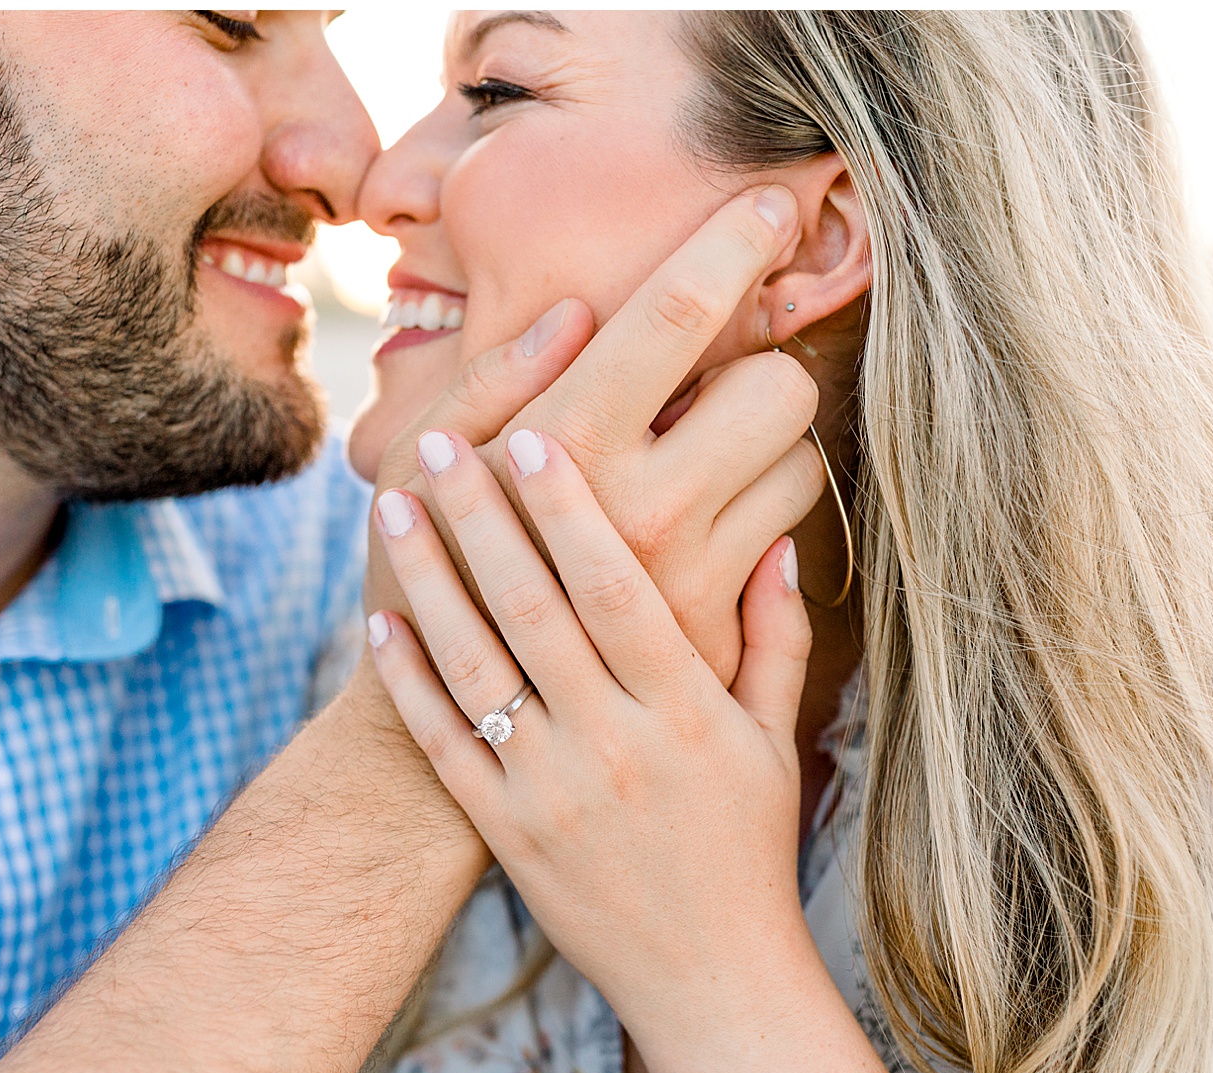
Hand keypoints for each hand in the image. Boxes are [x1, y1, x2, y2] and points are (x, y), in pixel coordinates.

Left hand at [365, 426, 813, 1022]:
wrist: (710, 979)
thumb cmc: (747, 847)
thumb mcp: (775, 741)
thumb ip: (775, 637)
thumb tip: (778, 539)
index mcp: (685, 712)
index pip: (616, 588)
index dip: (567, 510)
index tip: (532, 437)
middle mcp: (614, 746)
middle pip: (532, 610)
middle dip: (481, 518)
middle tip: (442, 442)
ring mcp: (550, 793)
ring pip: (475, 667)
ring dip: (427, 580)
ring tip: (393, 505)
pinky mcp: (505, 833)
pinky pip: (444, 743)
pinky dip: (406, 680)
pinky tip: (378, 617)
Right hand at [366, 187, 825, 686]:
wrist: (460, 732)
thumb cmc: (423, 573)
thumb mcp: (413, 464)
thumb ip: (490, 377)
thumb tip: (582, 312)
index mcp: (559, 442)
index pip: (679, 312)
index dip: (738, 241)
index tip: (777, 200)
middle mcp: (636, 504)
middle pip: (778, 381)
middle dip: (763, 366)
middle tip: (722, 381)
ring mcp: (685, 572)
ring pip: (800, 462)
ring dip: (766, 447)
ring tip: (706, 462)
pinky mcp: (717, 627)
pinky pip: (791, 535)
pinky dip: (766, 511)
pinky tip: (714, 521)